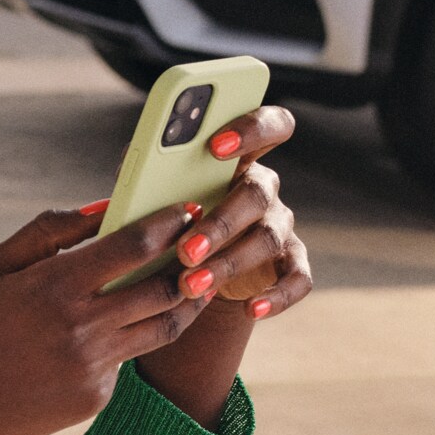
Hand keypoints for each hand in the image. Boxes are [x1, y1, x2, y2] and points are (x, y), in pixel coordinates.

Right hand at [0, 199, 214, 434]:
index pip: (134, 245)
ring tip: (191, 284)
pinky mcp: (95, 398)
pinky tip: (116, 333)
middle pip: (164, 286)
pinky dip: (127, 342)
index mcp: (53, 286)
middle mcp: (81, 327)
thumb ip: (48, 232)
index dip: (167, 223)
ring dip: (184, 302)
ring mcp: (92, 367)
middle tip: (203, 245)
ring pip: (163, 328)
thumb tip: (102, 206)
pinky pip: (126, 361)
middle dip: (191, 261)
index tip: (183, 209)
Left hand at [166, 105, 312, 319]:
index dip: (251, 129)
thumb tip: (136, 173)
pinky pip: (298, 279)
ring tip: (191, 284)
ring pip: (268, 238)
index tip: (216, 145)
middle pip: (257, 193)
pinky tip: (251, 309)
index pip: (269, 125)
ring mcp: (279, 226)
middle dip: (220, 222)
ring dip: (229, 262)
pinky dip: (277, 296)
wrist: (183, 269)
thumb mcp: (151, 192)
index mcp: (238, 157)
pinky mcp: (290, 264)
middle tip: (185, 250)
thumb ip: (149, 174)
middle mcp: (264, 188)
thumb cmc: (164, 218)